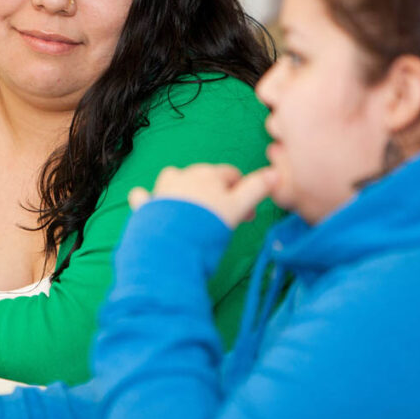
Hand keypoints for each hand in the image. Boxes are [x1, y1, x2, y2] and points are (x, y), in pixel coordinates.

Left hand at [128, 163, 275, 227]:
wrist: (172, 246)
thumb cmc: (208, 225)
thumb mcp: (238, 207)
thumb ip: (256, 189)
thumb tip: (275, 172)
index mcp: (209, 175)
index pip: (231, 175)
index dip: (242, 192)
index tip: (247, 215)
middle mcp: (184, 176)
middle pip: (205, 178)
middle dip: (216, 195)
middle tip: (224, 221)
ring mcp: (163, 190)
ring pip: (174, 180)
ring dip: (183, 191)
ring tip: (192, 214)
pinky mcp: (146, 206)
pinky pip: (144, 196)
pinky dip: (148, 199)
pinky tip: (150, 204)